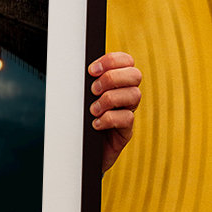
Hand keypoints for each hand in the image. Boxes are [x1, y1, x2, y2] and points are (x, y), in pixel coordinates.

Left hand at [88, 51, 141, 172]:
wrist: (79, 150)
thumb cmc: (79, 120)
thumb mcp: (81, 97)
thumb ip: (85, 82)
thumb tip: (76, 68)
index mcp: (116, 82)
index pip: (126, 61)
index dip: (112, 61)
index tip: (91, 70)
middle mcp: (125, 95)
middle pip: (135, 75)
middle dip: (111, 78)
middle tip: (93, 90)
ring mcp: (127, 112)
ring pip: (134, 95)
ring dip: (109, 99)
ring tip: (93, 110)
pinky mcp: (126, 131)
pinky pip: (127, 118)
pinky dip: (109, 119)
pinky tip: (95, 124)